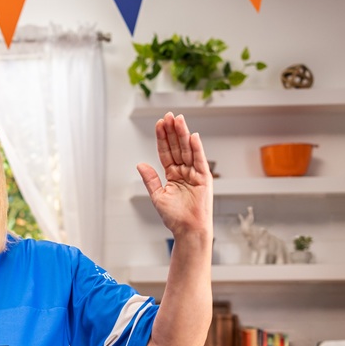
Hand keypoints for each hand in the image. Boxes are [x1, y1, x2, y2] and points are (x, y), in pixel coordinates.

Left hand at [135, 113, 211, 239]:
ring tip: (178, 119)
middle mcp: (184, 171)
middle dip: (172, 131)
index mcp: (173, 175)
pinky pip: (200, 160)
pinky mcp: (204, 179)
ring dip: (183, 134)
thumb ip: (150, 179)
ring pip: (188, 150)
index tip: (159, 124)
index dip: (162, 138)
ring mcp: (195, 174)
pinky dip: (197, 148)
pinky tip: (192, 136)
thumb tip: (140, 164)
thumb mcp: (158, 196)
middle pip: (177, 147)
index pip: (166, 152)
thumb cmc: (174, 217)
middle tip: (168, 115)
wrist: (188, 230)